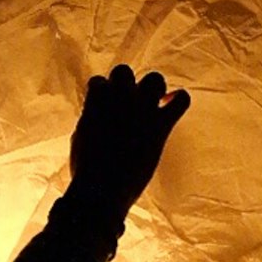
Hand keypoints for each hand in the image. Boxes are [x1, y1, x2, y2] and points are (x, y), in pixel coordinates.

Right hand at [68, 64, 189, 224]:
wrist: (102, 189)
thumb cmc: (86, 168)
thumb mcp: (80, 137)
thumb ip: (92, 118)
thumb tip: (100, 115)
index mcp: (95, 100)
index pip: (99, 81)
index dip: (102, 94)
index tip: (103, 109)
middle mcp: (119, 98)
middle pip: (124, 71)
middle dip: (125, 85)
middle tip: (125, 105)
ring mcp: (142, 109)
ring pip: (154, 79)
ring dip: (151, 89)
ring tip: (150, 105)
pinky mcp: (161, 125)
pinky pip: (181, 100)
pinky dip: (179, 99)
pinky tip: (170, 107)